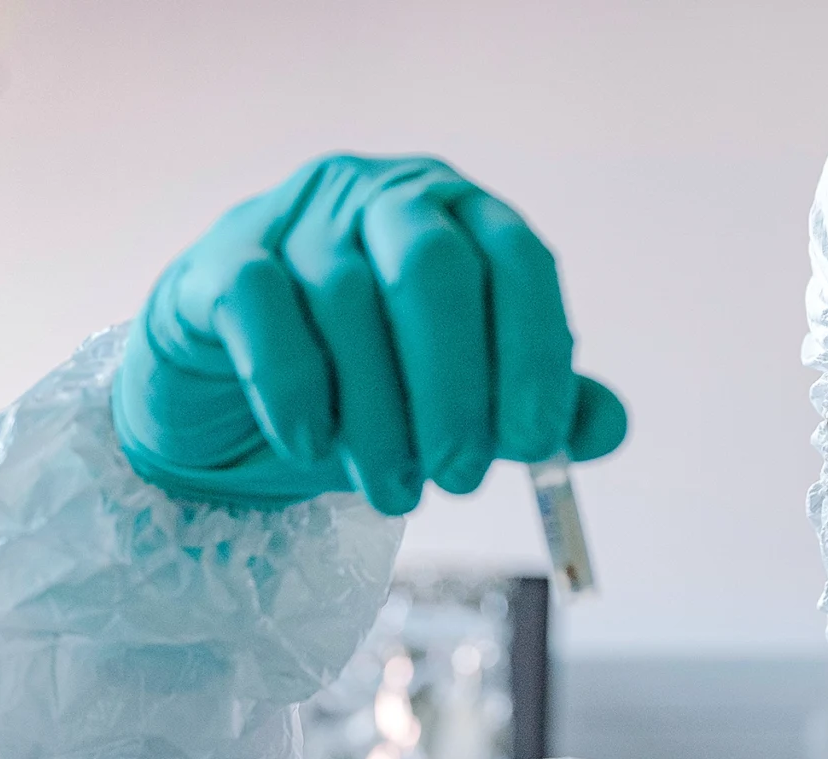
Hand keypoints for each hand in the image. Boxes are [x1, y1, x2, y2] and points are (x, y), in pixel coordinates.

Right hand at [114, 154, 627, 513]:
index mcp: (464, 216)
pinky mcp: (222, 259)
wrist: (231, 384)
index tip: (536, 444)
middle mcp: (384, 196)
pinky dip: (297, 392)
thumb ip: (541, 407)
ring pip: (348, 301)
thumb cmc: (370, 383)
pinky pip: (266, 314)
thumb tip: (605, 428)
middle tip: (460, 479)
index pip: (518, 262)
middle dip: (456, 389)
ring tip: (395, 492)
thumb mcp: (467, 398)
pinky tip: (314, 448)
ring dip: (378, 417)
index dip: (534, 354)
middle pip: (433, 270)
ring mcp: (298, 217)